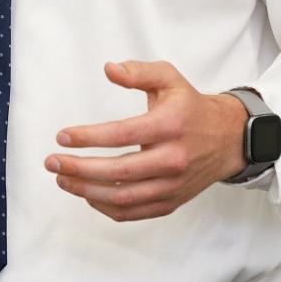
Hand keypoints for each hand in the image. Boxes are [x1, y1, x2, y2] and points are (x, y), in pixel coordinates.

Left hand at [44, 60, 248, 221]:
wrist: (228, 139)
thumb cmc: (191, 107)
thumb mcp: (169, 78)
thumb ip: (138, 72)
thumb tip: (109, 69)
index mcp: (170, 126)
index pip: (121, 135)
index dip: (88, 137)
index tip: (62, 136)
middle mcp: (173, 159)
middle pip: (119, 171)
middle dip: (79, 169)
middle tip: (52, 162)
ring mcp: (173, 185)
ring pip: (124, 197)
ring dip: (87, 191)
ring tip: (63, 178)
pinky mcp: (172, 201)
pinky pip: (135, 212)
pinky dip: (107, 207)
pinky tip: (88, 194)